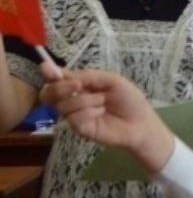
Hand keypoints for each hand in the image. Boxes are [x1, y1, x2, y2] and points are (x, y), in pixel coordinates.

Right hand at [39, 66, 174, 171]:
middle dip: (60, 88)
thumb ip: (89, 76)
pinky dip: (89, 112)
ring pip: (63, 106)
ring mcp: (75, 116)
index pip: (57, 79)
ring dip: (85, 101)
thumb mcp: (111, 80)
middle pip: (49, 94)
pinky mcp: (80, 129)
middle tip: (78, 86)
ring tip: (103, 102)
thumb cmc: (129, 99)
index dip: (49, 73)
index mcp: (80, 86)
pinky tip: (101, 113)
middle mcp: (73, 100)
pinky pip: (74, 118)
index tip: (46, 68)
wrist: (141, 121)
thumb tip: (64, 74)